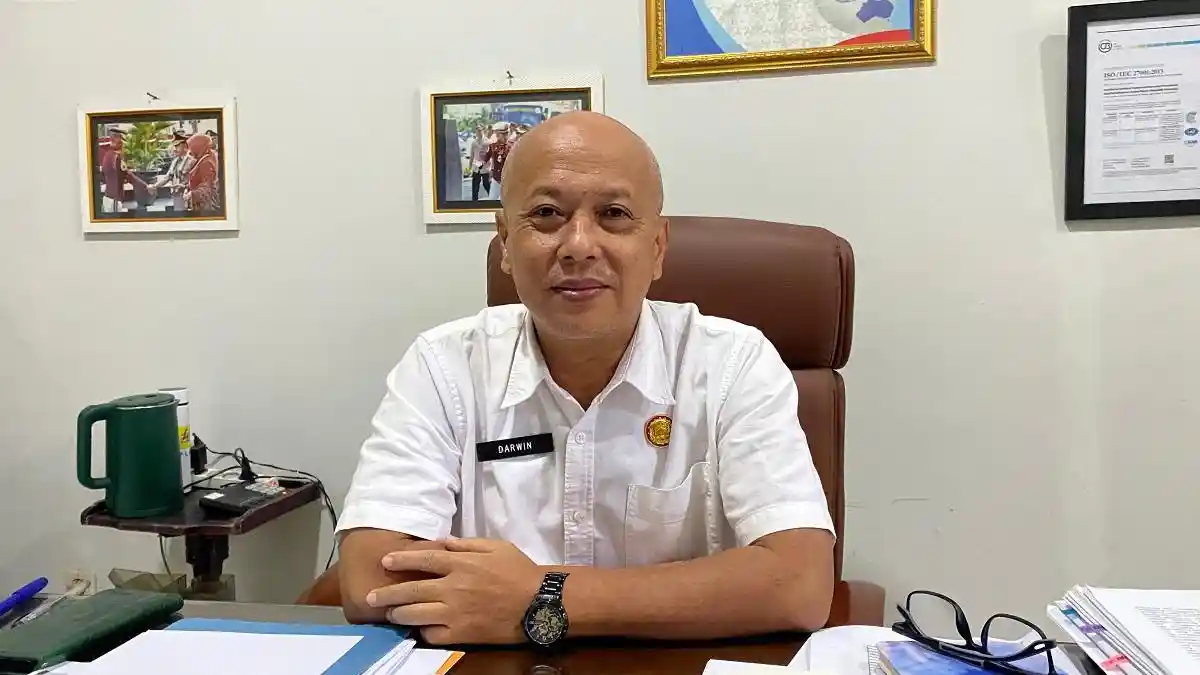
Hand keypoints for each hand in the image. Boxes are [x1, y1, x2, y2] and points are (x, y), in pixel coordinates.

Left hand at [367, 539, 541, 644]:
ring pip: (415, 614)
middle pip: (411, 590)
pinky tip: (419, 628)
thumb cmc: (519, 571)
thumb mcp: (496, 547)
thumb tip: (442, 542)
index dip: (401, 560)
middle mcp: (453, 588)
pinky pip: (432, 634)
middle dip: (387, 593)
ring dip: (398, 613)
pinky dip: (423, 631)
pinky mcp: (462, 634)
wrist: (539, 603)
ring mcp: (455, 613)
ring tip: (390, 614)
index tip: (385, 561)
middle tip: (371, 597)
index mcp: (461, 563)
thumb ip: (466, 544)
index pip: (423, 560)